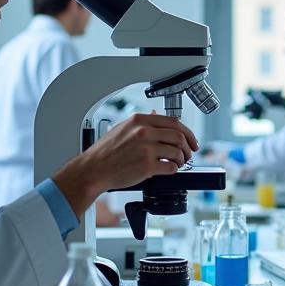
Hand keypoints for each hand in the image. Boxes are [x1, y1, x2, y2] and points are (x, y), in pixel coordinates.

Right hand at [52, 113, 197, 216]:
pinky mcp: (146, 166)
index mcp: (139, 121)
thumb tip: (156, 115)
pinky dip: (173, 170)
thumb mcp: (122, 128)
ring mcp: (146, 149)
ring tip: (178, 163)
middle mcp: (143, 132)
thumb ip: (141, 123)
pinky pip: (170, 167)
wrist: (93, 170)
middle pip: (179, 136)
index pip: (174, 122)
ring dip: (182, 160)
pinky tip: (168, 170)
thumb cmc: (105, 152)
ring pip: (177, 152)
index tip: (191, 141)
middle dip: (188, 147)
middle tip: (188, 154)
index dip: (187, 132)